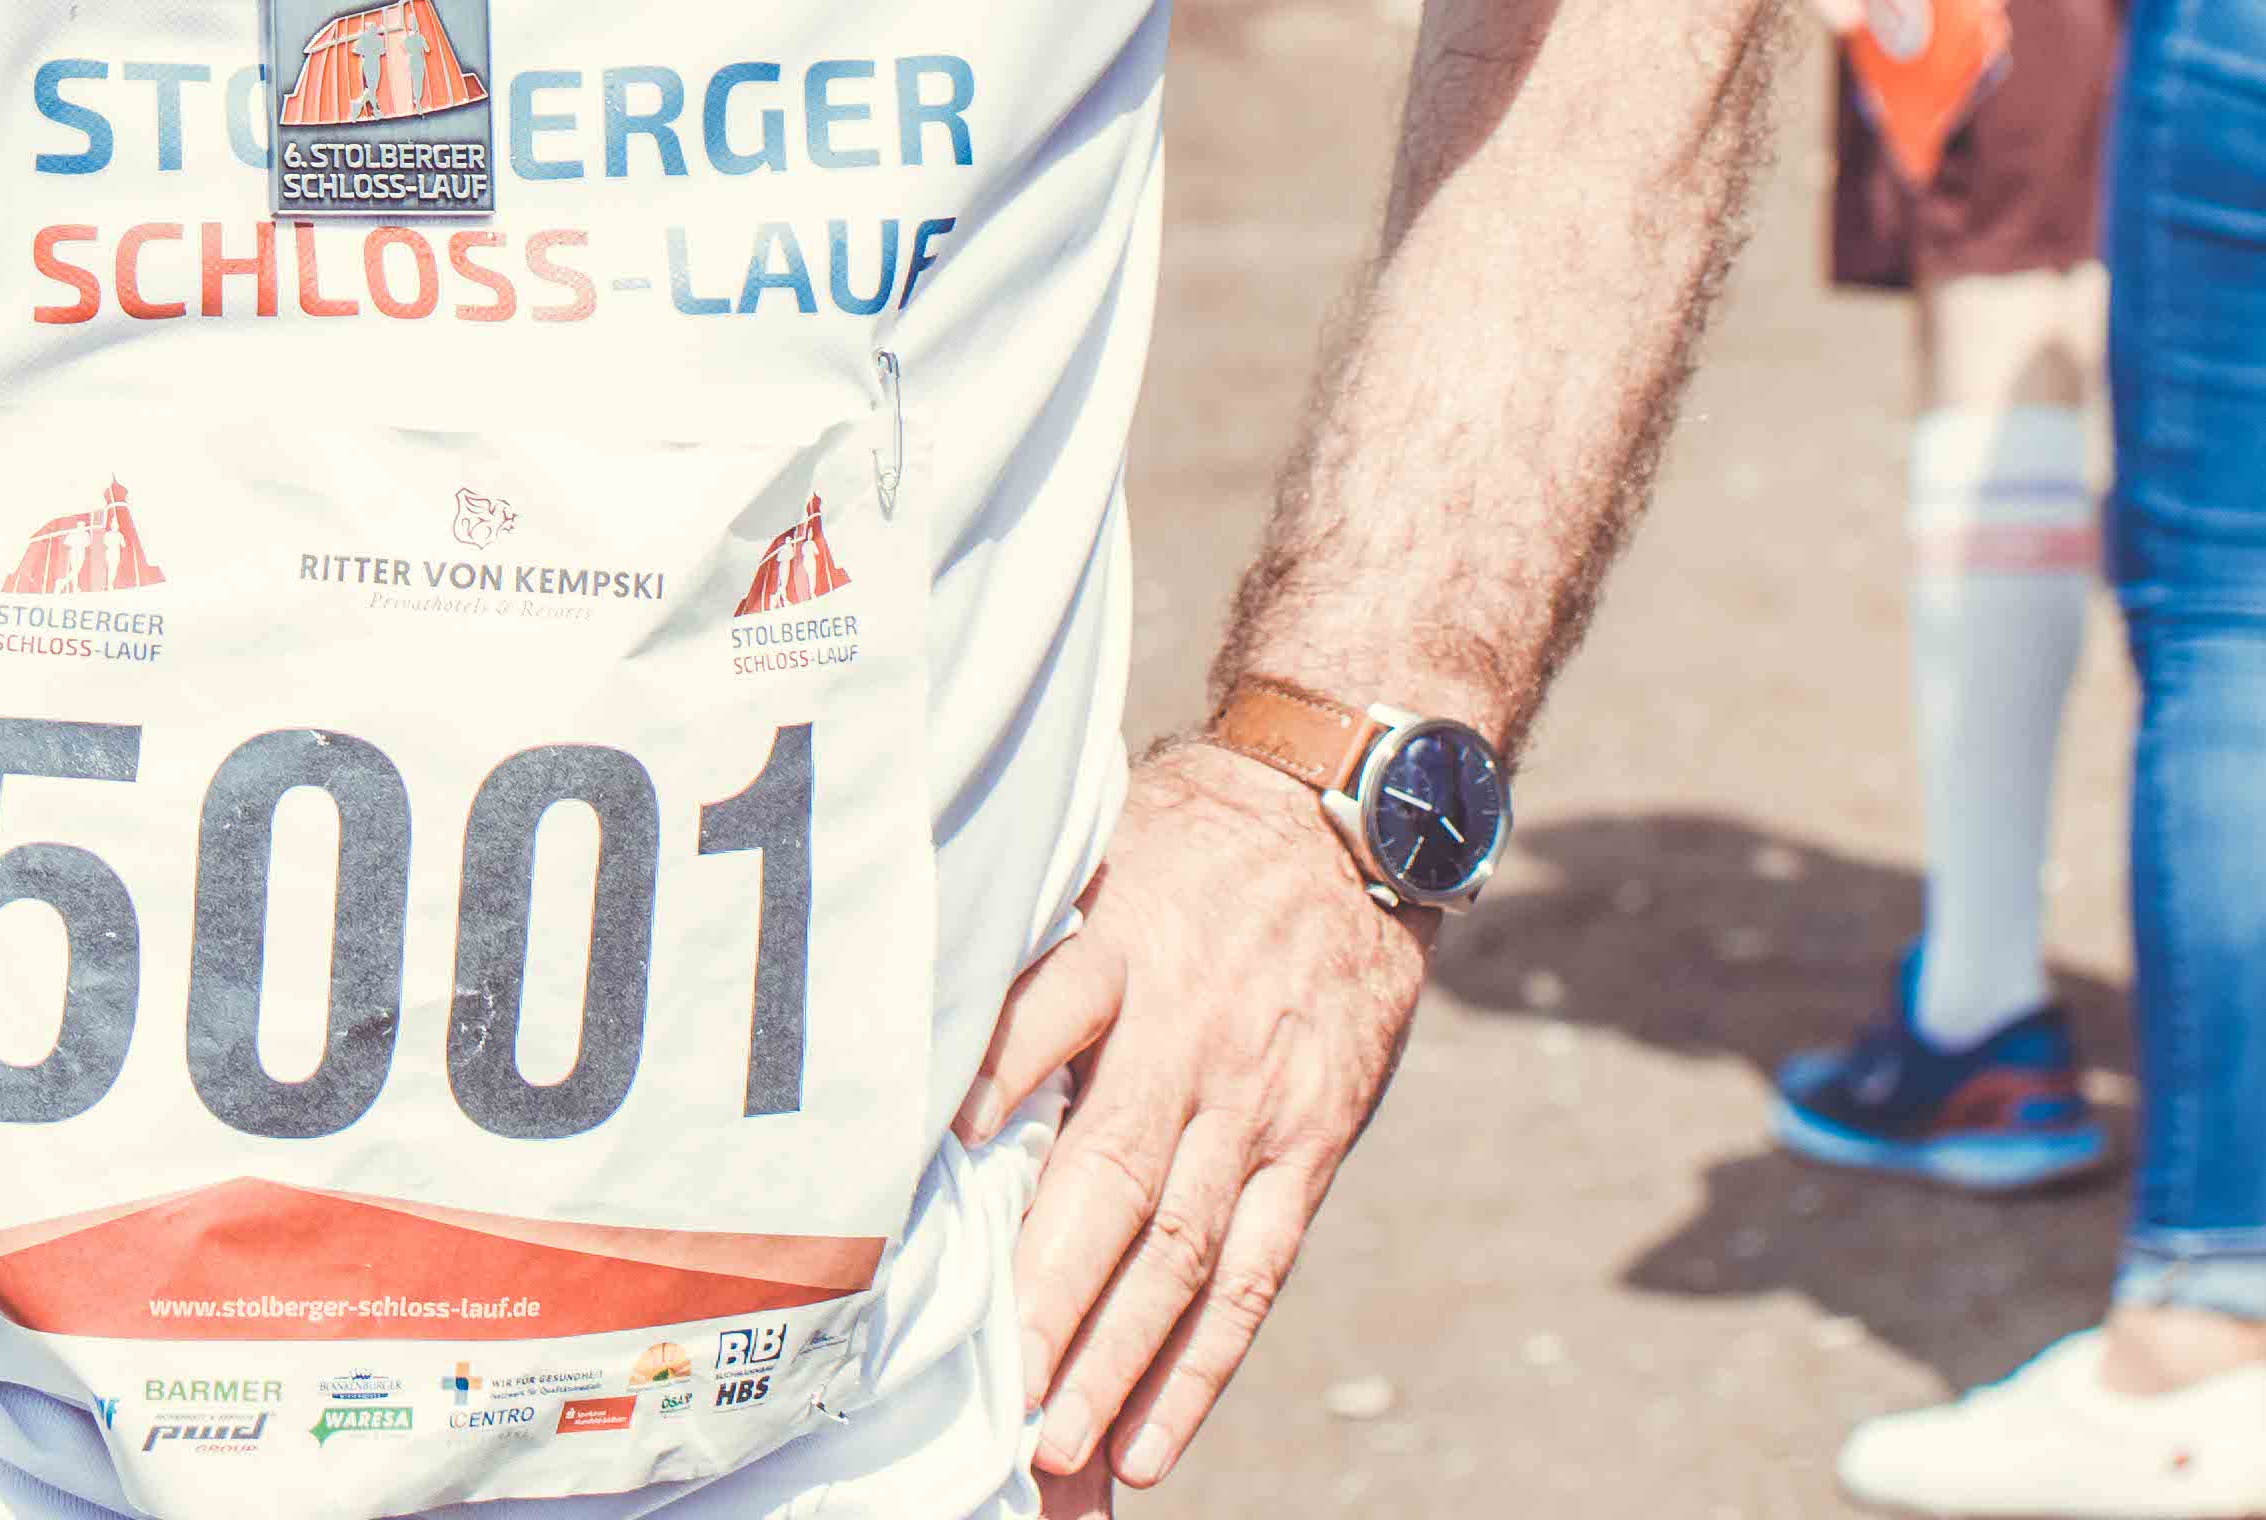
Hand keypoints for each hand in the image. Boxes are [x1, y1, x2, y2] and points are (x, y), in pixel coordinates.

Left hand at [954, 740, 1435, 1490]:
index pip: (1051, 1009)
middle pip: (1114, 1172)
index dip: (999, 1071)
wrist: (1349, 815)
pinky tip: (1148, 1439)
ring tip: (1054, 1449)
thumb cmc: (1190, 847)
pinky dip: (1201, 1363)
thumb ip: (1027, 947)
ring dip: (1116, 1358)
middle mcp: (1189, 1035)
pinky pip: (1254, 1270)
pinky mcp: (1311, 1142)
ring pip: (1182, 1248)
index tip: (942, 1148)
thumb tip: (915, 1034)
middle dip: (1050, 1291)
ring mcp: (1257, 1100)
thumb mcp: (1102, 852)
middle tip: (990, 1389)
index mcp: (1124, 948)